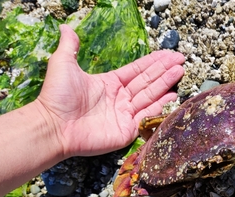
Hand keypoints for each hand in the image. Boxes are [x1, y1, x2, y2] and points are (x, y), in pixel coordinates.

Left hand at [37, 24, 184, 157]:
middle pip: (147, 81)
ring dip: (165, 84)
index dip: (153, 62)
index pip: (137, 70)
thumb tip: (66, 27)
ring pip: (150, 96)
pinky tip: (172, 96)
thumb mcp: (63, 64)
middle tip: (180, 60)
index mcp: (110, 83)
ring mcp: (125, 115)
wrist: (54, 126)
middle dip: (164, 70)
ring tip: (180, 72)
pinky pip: (147, 116)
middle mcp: (120, 98)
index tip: (169, 54)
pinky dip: (160, 106)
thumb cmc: (58, 96)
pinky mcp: (127, 130)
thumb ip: (70, 46)